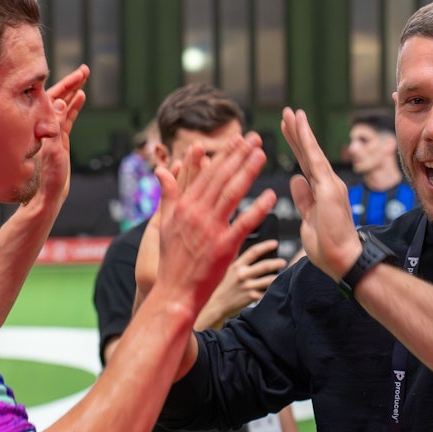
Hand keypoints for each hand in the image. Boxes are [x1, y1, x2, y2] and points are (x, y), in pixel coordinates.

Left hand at [34, 64, 88, 212]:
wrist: (43, 199)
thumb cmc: (44, 182)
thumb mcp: (51, 156)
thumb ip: (55, 131)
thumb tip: (59, 105)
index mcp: (38, 128)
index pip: (52, 100)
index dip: (66, 86)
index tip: (78, 75)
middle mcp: (43, 127)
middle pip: (58, 99)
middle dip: (71, 83)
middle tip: (85, 70)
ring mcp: (50, 132)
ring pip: (63, 106)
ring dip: (73, 92)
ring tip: (84, 78)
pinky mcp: (58, 140)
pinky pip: (66, 118)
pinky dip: (74, 107)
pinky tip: (80, 97)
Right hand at [152, 132, 276, 319]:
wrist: (174, 293)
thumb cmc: (171, 261)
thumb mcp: (163, 225)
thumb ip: (167, 196)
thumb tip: (161, 171)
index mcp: (184, 207)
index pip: (208, 175)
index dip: (225, 156)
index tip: (238, 141)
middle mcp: (196, 214)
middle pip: (221, 178)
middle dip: (239, 155)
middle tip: (255, 138)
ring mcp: (210, 230)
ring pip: (232, 194)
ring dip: (248, 172)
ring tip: (262, 154)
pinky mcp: (223, 247)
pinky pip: (244, 224)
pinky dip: (258, 209)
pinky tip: (271, 196)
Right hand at [195, 238, 285, 329]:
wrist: (217, 304)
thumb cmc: (225, 286)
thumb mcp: (229, 270)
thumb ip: (240, 261)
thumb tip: (252, 250)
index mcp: (237, 265)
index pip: (253, 252)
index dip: (265, 246)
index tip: (275, 243)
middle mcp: (242, 275)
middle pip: (264, 266)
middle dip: (276, 263)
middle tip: (283, 262)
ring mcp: (247, 286)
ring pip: (268, 280)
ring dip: (278, 277)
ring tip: (283, 275)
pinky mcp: (251, 297)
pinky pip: (265, 292)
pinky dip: (272, 290)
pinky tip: (278, 288)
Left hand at [280, 108, 361, 280]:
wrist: (344, 261)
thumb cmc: (328, 249)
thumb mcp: (308, 221)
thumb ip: (303, 200)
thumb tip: (295, 180)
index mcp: (321, 193)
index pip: (305, 165)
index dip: (296, 147)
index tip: (288, 131)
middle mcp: (328, 184)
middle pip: (307, 154)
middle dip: (296, 133)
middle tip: (287, 113)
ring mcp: (329, 184)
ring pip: (311, 152)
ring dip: (300, 131)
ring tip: (290, 112)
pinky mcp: (328, 187)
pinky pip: (314, 159)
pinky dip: (307, 140)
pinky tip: (300, 125)